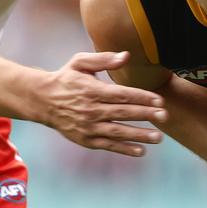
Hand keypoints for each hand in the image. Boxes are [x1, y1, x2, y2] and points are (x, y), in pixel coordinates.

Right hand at [34, 51, 166, 155]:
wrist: (41, 101)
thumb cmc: (66, 78)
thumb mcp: (80, 62)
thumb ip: (103, 59)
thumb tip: (126, 56)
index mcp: (92, 90)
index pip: (122, 94)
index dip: (142, 97)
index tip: (159, 100)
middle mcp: (90, 110)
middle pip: (123, 113)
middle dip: (146, 115)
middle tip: (165, 116)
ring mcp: (88, 127)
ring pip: (118, 132)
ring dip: (139, 135)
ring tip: (159, 137)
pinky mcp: (86, 140)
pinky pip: (108, 145)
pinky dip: (124, 149)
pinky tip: (141, 151)